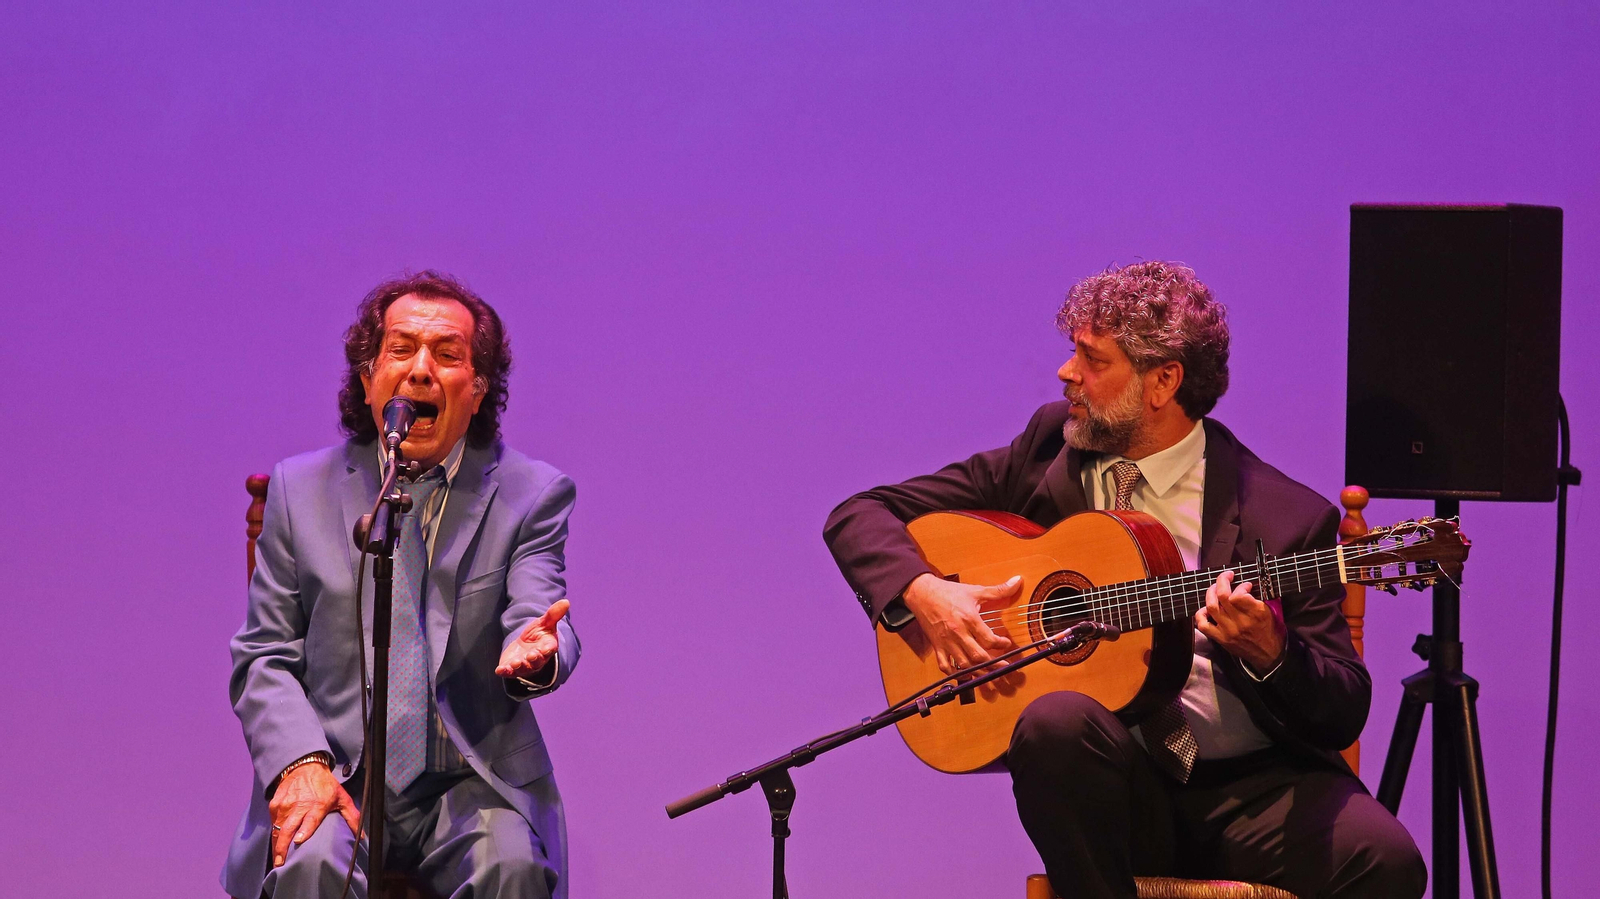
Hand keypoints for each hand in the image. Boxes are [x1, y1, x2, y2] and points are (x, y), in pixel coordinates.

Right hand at [268, 761, 358, 866]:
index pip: (309, 820)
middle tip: (280, 862)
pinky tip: (276, 842)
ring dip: (276, 844)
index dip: (304, 830)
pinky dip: (274, 833)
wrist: (305, 767)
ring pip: (278, 828)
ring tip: (277, 859)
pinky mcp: (275, 803)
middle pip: (288, 828)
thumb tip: (363, 836)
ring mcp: (285, 805)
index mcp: (317, 805)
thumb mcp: (342, 798)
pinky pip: (273, 822)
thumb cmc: (326, 785)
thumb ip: (352, 817)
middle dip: (283, 847)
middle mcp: (299, 805)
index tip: (299, 841)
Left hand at [496, 598, 568, 678]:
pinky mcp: (512, 668)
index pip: (549, 649)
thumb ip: (553, 614)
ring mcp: (525, 665)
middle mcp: (537, 659)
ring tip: (515, 663)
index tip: (546, 649)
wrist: (525, 646)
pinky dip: (505, 671)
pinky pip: (509, 672)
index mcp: (547, 647)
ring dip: (519, 666)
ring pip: (523, 668)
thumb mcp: (545, 623)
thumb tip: (566, 601)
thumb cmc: (538, 635)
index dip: (548, 650)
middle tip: (530, 655)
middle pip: (537, 661)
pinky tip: (499, 670)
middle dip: (534, 659)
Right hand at [902, 573, 1017, 675]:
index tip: (1006, 644)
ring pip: (964, 664)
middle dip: (994, 664)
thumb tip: (1017, 581)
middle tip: (1004, 667)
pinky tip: (965, 674)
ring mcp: (946, 641)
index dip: (1001, 645)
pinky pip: (945, 666)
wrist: (922, 593)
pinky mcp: (937, 646)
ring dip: (978, 672)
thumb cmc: (948, 592)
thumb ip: (998, 590)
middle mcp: (958, 633)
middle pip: (978, 656)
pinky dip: (955, 674)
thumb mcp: (975, 591)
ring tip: (989, 674)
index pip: (989, 639)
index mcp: (969, 619)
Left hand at [1194, 569, 1285, 671]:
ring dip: (1210, 593)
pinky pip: (1203, 625)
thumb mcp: (1271, 612)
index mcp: (1256, 614)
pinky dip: (1201, 614)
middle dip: (1222, 581)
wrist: (1268, 655)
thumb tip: (1243, 586)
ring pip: (1211, 607)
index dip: (1240, 586)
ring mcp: (1229, 631)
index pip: (1239, 595)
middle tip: (1227, 577)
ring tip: (1215, 589)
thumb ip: (1257, 599)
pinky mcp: (1221, 639)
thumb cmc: (1270, 631)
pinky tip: (1206, 609)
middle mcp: (1241, 622)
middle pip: (1223, 596)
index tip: (1245, 585)